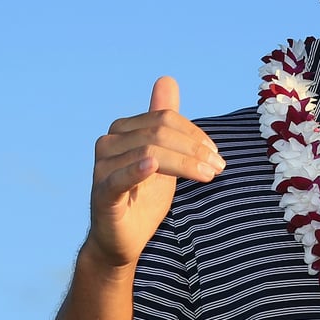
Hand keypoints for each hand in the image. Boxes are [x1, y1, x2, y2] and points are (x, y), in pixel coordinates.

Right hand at [84, 76, 224, 267]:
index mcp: (123, 130)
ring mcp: (102, 167)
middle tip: (218, 168)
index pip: (165, 119)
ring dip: (183, 163)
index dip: (195, 135)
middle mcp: (108, 142)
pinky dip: (137, 170)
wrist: (123, 241)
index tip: (217, 156)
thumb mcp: (162, 155)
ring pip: (148, 151)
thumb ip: (163, 120)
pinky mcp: (101, 193)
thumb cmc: (143, 197)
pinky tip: (151, 167)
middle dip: (194, 149)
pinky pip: (119, 177)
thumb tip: (166, 79)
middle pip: (158, 132)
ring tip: (207, 176)